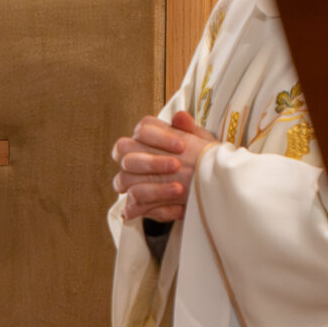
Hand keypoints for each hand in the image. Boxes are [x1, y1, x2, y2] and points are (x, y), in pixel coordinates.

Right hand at [112, 109, 215, 225]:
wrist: (203, 187)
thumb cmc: (197, 160)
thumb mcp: (199, 143)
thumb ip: (190, 130)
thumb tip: (181, 117)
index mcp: (146, 137)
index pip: (142, 129)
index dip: (159, 137)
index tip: (182, 146)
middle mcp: (132, 157)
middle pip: (124, 151)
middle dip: (151, 161)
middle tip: (177, 166)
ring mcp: (129, 181)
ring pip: (125, 180)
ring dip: (153, 187)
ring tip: (179, 190)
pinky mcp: (134, 204)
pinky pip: (133, 207)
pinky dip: (156, 209)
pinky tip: (178, 209)